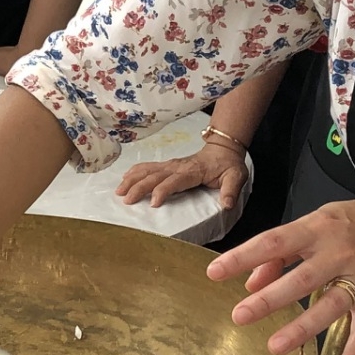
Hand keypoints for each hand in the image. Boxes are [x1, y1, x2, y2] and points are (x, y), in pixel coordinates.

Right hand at [118, 138, 247, 211]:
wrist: (223, 149)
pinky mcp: (167, 165)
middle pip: (154, 176)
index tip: (153, 203)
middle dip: (139, 187)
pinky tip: (124, 178)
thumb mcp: (236, 177)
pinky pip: (147, 166)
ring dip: (132, 179)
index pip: (174, 181)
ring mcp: (171, 165)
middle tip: (126, 200)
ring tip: (119, 190)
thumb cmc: (228, 166)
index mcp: (192, 172)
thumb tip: (226, 204)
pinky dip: (134, 171)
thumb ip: (231, 191)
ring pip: (147, 170)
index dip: (163, 191)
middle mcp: (178, 167)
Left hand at [205, 197, 354, 354]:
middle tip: (240, 315)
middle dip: (269, 299)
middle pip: (300, 279)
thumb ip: (285, 249)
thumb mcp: (322, 220)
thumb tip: (252, 280)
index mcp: (321, 228)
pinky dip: (354, 354)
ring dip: (302, 328)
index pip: (274, 241)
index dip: (243, 256)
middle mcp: (340, 253)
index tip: (215, 272)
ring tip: (274, 347)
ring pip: (329, 307)